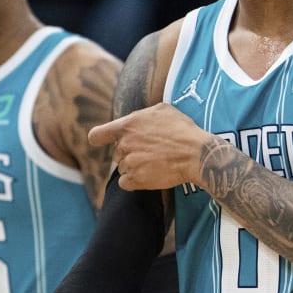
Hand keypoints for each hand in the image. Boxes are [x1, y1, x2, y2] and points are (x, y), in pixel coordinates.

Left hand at [89, 105, 211, 190]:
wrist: (195, 153)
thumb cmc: (183, 130)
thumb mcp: (162, 110)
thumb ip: (143, 115)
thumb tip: (138, 119)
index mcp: (127, 125)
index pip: (97, 135)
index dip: (100, 139)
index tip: (103, 142)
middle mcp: (124, 144)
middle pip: (116, 153)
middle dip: (129, 153)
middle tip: (149, 152)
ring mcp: (129, 163)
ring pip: (123, 168)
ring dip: (134, 167)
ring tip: (154, 163)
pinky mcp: (136, 179)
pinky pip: (125, 183)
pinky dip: (134, 181)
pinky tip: (148, 176)